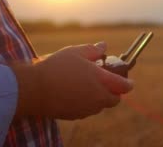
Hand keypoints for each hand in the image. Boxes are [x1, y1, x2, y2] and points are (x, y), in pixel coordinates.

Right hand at [10, 42, 133, 119]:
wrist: (34, 89)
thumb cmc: (56, 68)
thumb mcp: (75, 52)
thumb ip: (93, 50)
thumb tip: (104, 46)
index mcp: (101, 80)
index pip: (124, 86)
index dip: (128, 82)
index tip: (128, 80)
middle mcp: (97, 97)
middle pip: (114, 100)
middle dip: (114, 92)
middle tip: (106, 82)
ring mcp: (86, 109)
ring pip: (100, 105)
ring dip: (99, 97)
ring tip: (87, 85)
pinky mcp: (75, 115)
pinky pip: (87, 110)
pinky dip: (86, 103)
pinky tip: (75, 92)